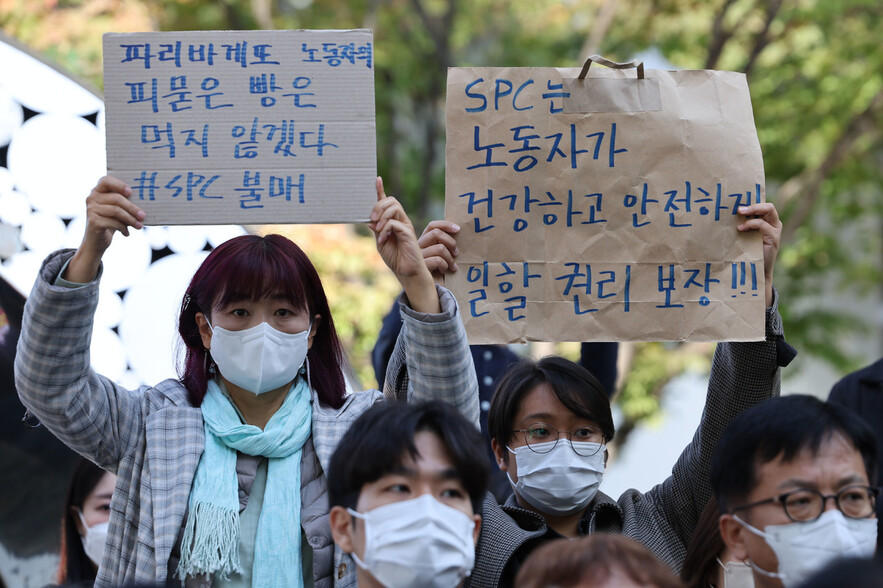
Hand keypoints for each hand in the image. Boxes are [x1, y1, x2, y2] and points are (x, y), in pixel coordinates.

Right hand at [65, 176, 144, 282]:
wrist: (96, 241)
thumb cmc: (111, 222)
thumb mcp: (117, 210)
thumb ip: (125, 203)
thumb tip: (146, 202)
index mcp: (98, 191)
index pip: (106, 181)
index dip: (119, 185)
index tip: (131, 192)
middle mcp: (92, 198)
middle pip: (116, 199)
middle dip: (133, 208)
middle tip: (143, 216)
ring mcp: (91, 209)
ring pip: (116, 211)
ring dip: (131, 219)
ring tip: (139, 226)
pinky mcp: (93, 221)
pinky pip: (113, 222)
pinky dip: (123, 228)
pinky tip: (127, 233)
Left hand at [368, 177, 439, 312]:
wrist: (407, 272)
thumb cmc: (396, 258)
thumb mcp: (381, 242)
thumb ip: (376, 229)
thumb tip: (369, 219)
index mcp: (393, 221)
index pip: (387, 201)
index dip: (381, 190)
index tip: (377, 179)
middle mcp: (401, 220)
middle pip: (391, 200)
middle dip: (378, 205)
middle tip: (372, 220)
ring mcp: (405, 225)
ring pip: (394, 207)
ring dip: (382, 215)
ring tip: (378, 229)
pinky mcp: (408, 232)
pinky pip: (394, 223)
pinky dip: (385, 229)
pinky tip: (383, 239)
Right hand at [418, 220, 459, 285]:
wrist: (430, 293)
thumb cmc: (439, 273)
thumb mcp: (443, 256)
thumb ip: (445, 244)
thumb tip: (458, 232)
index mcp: (423, 242)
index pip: (432, 226)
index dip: (445, 225)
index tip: (458, 229)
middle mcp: (417, 247)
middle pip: (436, 233)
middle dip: (450, 242)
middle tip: (457, 252)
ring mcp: (417, 257)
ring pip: (439, 248)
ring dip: (450, 257)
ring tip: (453, 266)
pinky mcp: (420, 267)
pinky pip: (437, 260)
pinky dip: (445, 265)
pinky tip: (445, 271)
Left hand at [737, 202, 780, 307]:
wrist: (754, 270)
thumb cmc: (745, 251)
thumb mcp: (742, 235)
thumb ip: (739, 224)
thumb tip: (721, 213)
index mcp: (766, 220)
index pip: (762, 205)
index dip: (751, 200)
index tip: (735, 200)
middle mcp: (773, 222)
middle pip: (768, 206)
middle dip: (753, 203)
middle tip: (738, 208)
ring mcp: (775, 230)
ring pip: (768, 210)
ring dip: (753, 210)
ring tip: (739, 213)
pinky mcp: (774, 238)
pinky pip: (763, 225)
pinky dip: (751, 224)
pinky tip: (741, 228)